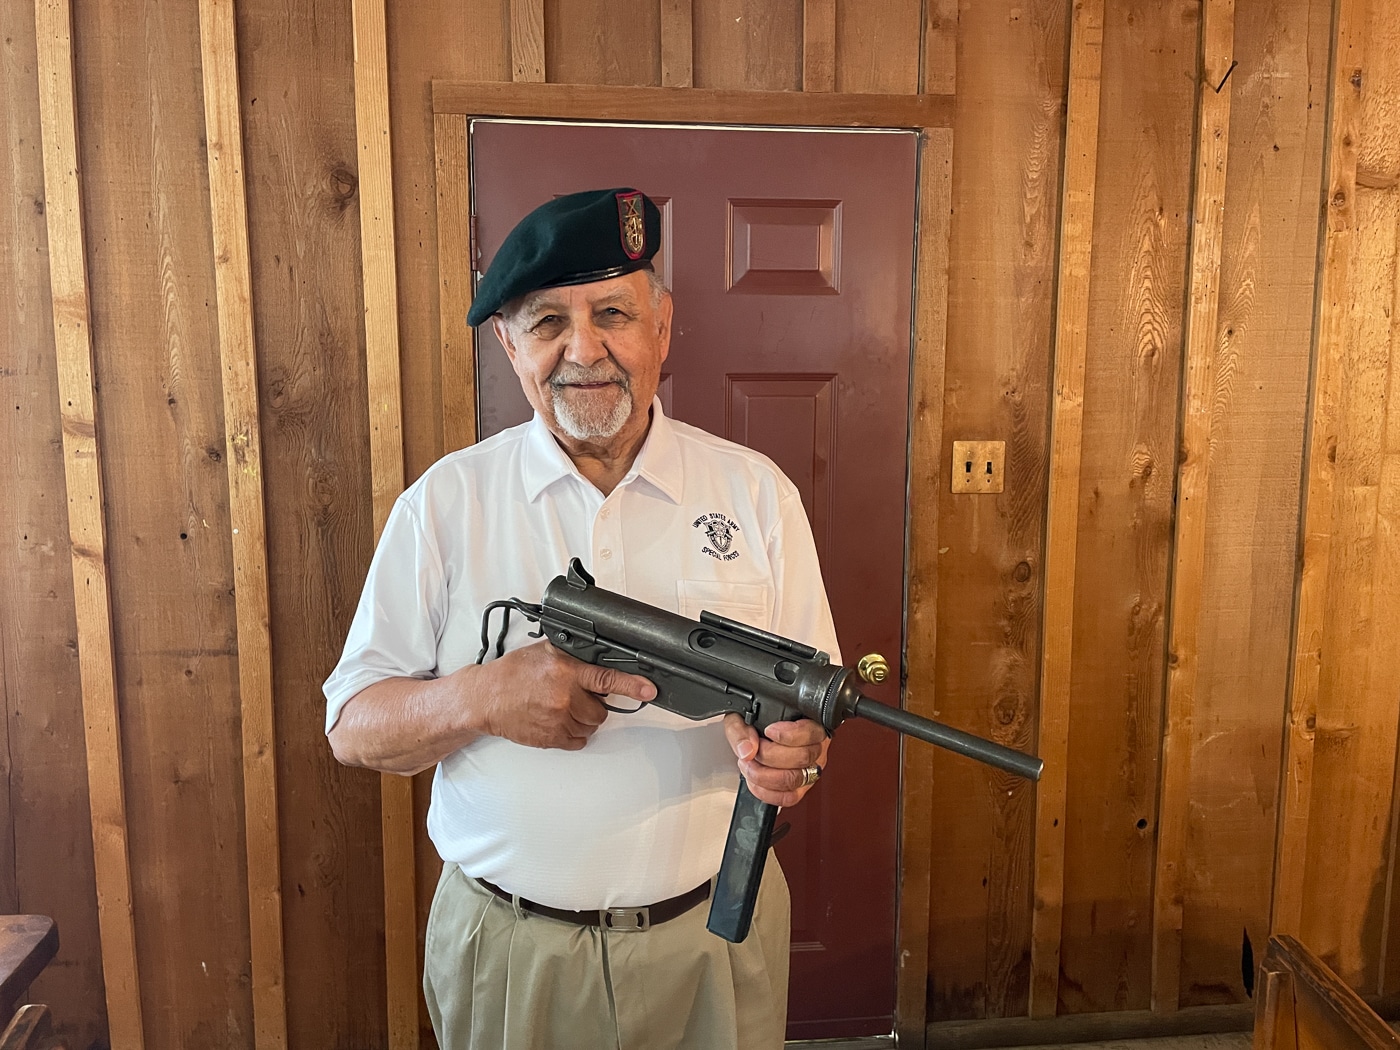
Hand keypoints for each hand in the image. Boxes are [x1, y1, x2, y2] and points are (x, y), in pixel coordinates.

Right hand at [474, 641, 654, 749]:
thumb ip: (574, 656)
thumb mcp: (545, 653)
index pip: (606, 678)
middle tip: (572, 695)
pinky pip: (579, 741)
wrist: (485, 699)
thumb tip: (600, 655)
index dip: (631, 685)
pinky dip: (572, 733)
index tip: (649, 690)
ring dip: (582, 719)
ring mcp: (558, 720)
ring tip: (560, 707)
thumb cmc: (512, 674)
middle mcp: (564, 696)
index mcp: (566, 671)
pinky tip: (556, 720)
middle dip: (592, 704)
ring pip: (591, 726)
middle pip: (601, 710)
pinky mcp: (551, 739)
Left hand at [723, 714, 829, 806]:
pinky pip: (789, 797)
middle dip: (770, 756)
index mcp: (809, 724)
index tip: (768, 731)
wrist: (754, 738)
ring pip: (796, 779)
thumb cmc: (755, 724)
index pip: (811, 732)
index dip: (788, 734)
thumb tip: (747, 750)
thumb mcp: (742, 716)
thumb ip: (741, 729)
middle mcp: (814, 748)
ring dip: (765, 776)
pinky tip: (755, 781)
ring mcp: (809, 770)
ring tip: (749, 766)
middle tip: (752, 751)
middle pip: (803, 757)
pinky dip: (767, 792)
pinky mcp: (799, 788)